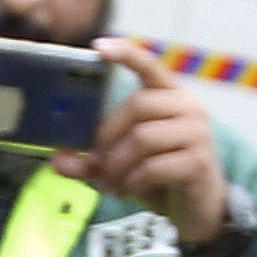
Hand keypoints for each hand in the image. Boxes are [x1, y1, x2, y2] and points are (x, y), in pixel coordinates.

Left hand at [66, 38, 237, 251]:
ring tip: (110, 183)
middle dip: (108, 136)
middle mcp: (188, 107)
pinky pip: (153, 167)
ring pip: (143, 138)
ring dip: (117, 165)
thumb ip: (91, 161)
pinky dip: (132, 181)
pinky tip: (126, 191)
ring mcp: (197, 133)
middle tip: (96, 161)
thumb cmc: (161, 178)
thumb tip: (56, 160)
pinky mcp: (198, 161)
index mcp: (170, 96)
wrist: (199, 209)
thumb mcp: (122, 166)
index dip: (126, 54)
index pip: (149, 65)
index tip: (99, 47)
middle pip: (137, 106)